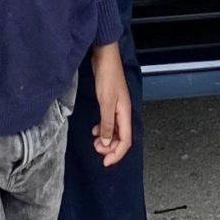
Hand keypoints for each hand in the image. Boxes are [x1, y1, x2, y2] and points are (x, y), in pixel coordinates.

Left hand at [89, 42, 132, 165]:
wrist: (105, 57)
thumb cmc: (107, 77)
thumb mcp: (106, 102)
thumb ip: (107, 124)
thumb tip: (107, 143)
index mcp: (125, 114)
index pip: (125, 141)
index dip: (117, 154)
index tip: (105, 162)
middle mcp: (123, 113)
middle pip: (121, 138)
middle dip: (110, 147)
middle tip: (96, 149)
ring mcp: (117, 109)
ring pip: (114, 131)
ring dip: (106, 139)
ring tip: (94, 141)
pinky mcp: (110, 104)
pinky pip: (109, 123)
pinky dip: (103, 129)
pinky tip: (95, 130)